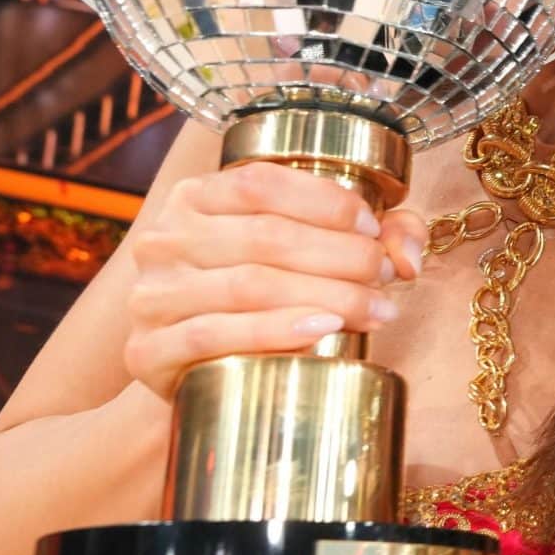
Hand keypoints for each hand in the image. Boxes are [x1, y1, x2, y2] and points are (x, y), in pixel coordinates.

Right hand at [124, 161, 427, 394]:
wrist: (193, 370)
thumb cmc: (261, 301)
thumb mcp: (308, 251)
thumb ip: (371, 235)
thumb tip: (407, 252)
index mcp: (193, 198)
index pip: (260, 184)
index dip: (325, 202)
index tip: (374, 227)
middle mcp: (163, 240)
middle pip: (265, 238)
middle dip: (341, 256)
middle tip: (387, 277)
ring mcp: (150, 296)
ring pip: (249, 286)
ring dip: (326, 296)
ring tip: (376, 310)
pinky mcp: (147, 351)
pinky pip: (214, 335)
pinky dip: (275, 332)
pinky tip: (322, 332)